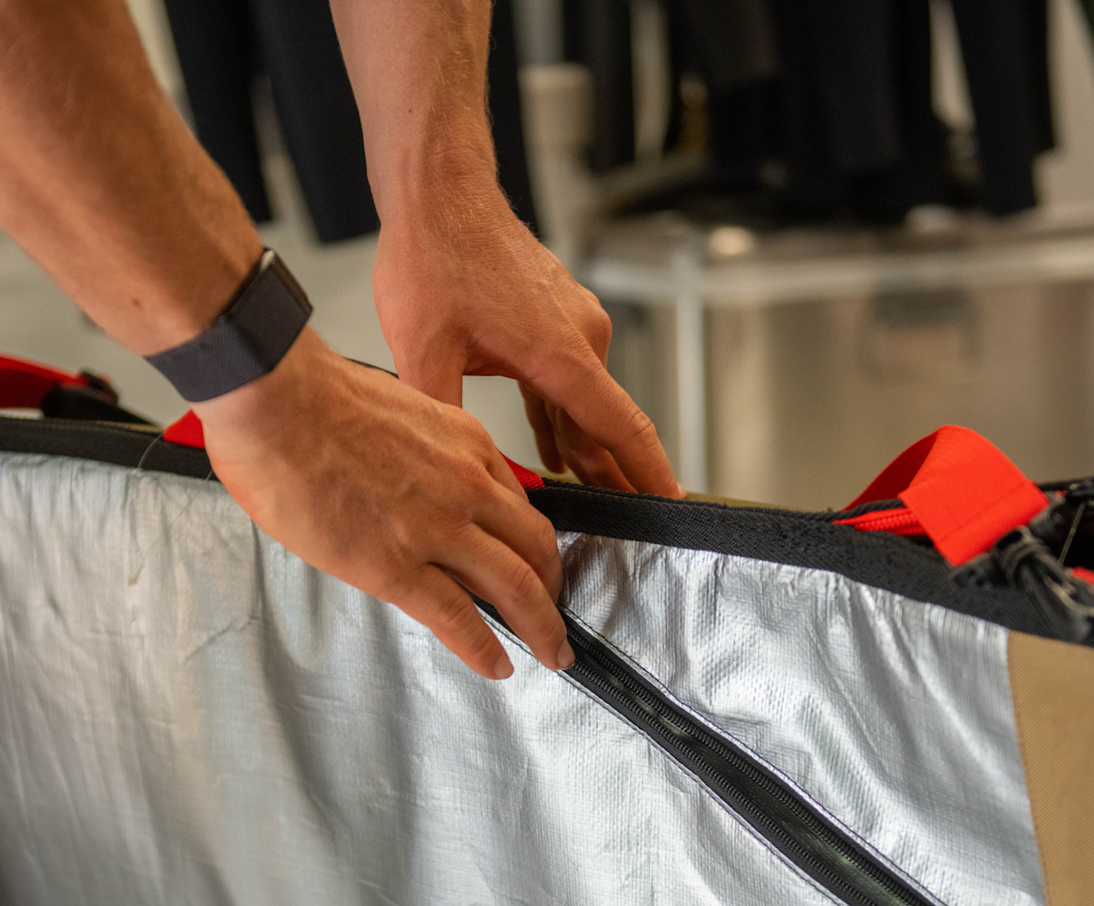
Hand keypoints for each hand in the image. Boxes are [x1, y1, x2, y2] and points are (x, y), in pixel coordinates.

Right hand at [197, 331, 572, 678]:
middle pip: (534, 546)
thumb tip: (407, 480)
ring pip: (517, 587)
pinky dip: (485, 649)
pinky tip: (497, 665)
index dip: (530, 540)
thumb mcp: (397, 408)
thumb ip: (419, 450)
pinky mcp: (396, 567)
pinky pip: (458, 618)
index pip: (516, 501)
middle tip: (556, 612)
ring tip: (550, 650)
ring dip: (541, 625)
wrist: (274, 399)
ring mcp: (436, 528)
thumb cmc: (312, 396)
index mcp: (465, 441)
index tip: (533, 560)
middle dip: (554, 585)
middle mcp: (466, 485)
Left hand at [371, 180, 681, 497]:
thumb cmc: (433, 256)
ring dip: (581, 446)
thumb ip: (444, 417)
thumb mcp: (422, 350)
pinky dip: (561, 414)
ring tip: (586, 495)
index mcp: (559, 350)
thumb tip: (450, 470)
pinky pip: (564, 377)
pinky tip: (555, 450)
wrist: (437, 192)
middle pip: (604, 420)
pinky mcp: (552, 312)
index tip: (670, 506)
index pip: (620, 425)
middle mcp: (578, 334)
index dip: (646, 472)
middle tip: (616, 526)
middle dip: (612, 475)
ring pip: (582, 399)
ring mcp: (569, 320)